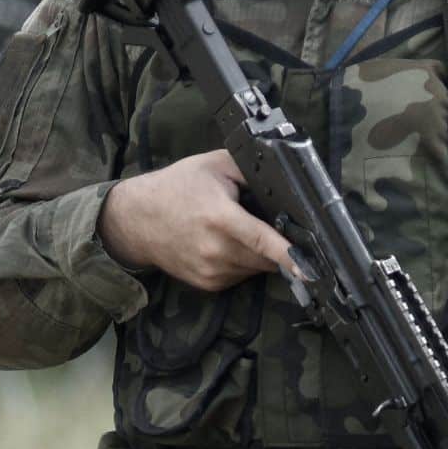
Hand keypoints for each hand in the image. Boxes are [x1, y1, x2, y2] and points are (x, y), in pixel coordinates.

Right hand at [98, 153, 295, 292]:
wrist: (137, 219)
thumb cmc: (177, 187)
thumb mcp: (216, 165)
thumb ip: (252, 170)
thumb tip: (286, 183)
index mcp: (220, 218)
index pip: (262, 240)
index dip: (288, 254)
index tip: (309, 267)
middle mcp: (215, 250)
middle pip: (266, 258)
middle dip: (277, 245)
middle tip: (270, 223)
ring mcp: (210, 271)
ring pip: (256, 269)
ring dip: (259, 254)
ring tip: (238, 230)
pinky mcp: (207, 284)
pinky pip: (241, 276)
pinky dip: (243, 262)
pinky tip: (226, 244)